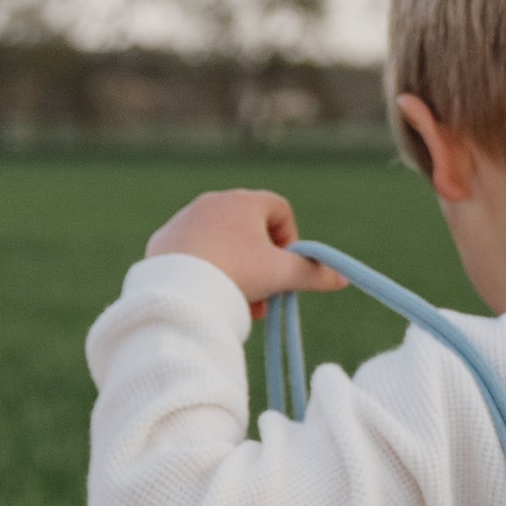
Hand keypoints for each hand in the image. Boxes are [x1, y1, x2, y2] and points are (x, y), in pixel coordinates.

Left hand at [149, 189, 345, 314]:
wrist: (176, 291)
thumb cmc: (236, 273)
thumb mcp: (281, 275)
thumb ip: (313, 273)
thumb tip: (342, 277)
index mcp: (244, 201)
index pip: (279, 210)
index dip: (290, 240)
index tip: (286, 269)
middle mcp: (212, 202)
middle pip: (249, 230)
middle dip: (262, 265)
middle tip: (265, 295)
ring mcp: (184, 220)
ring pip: (221, 244)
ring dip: (236, 271)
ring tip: (239, 304)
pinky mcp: (163, 241)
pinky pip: (193, 254)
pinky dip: (206, 271)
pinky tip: (208, 295)